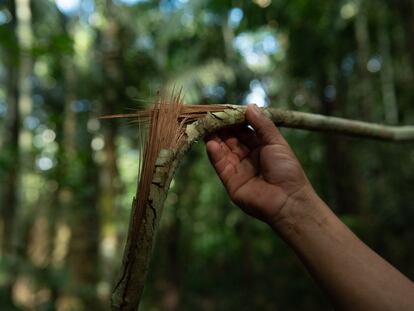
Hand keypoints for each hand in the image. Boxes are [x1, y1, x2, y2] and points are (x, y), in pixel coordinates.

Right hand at [205, 104, 311, 225]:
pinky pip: (221, 165)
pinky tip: (210, 142)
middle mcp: (248, 158)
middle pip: (231, 140)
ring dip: (214, 138)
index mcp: (261, 147)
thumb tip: (250, 106)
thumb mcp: (276, 142)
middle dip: (221, 128)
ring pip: (223, 151)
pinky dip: (215, 154)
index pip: (243, 131)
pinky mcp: (231, 182)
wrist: (288, 200)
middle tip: (210, 116)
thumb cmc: (287, 170)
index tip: (224, 109)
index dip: (234, 120)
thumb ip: (262, 125)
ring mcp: (238, 170)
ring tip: (206, 125)